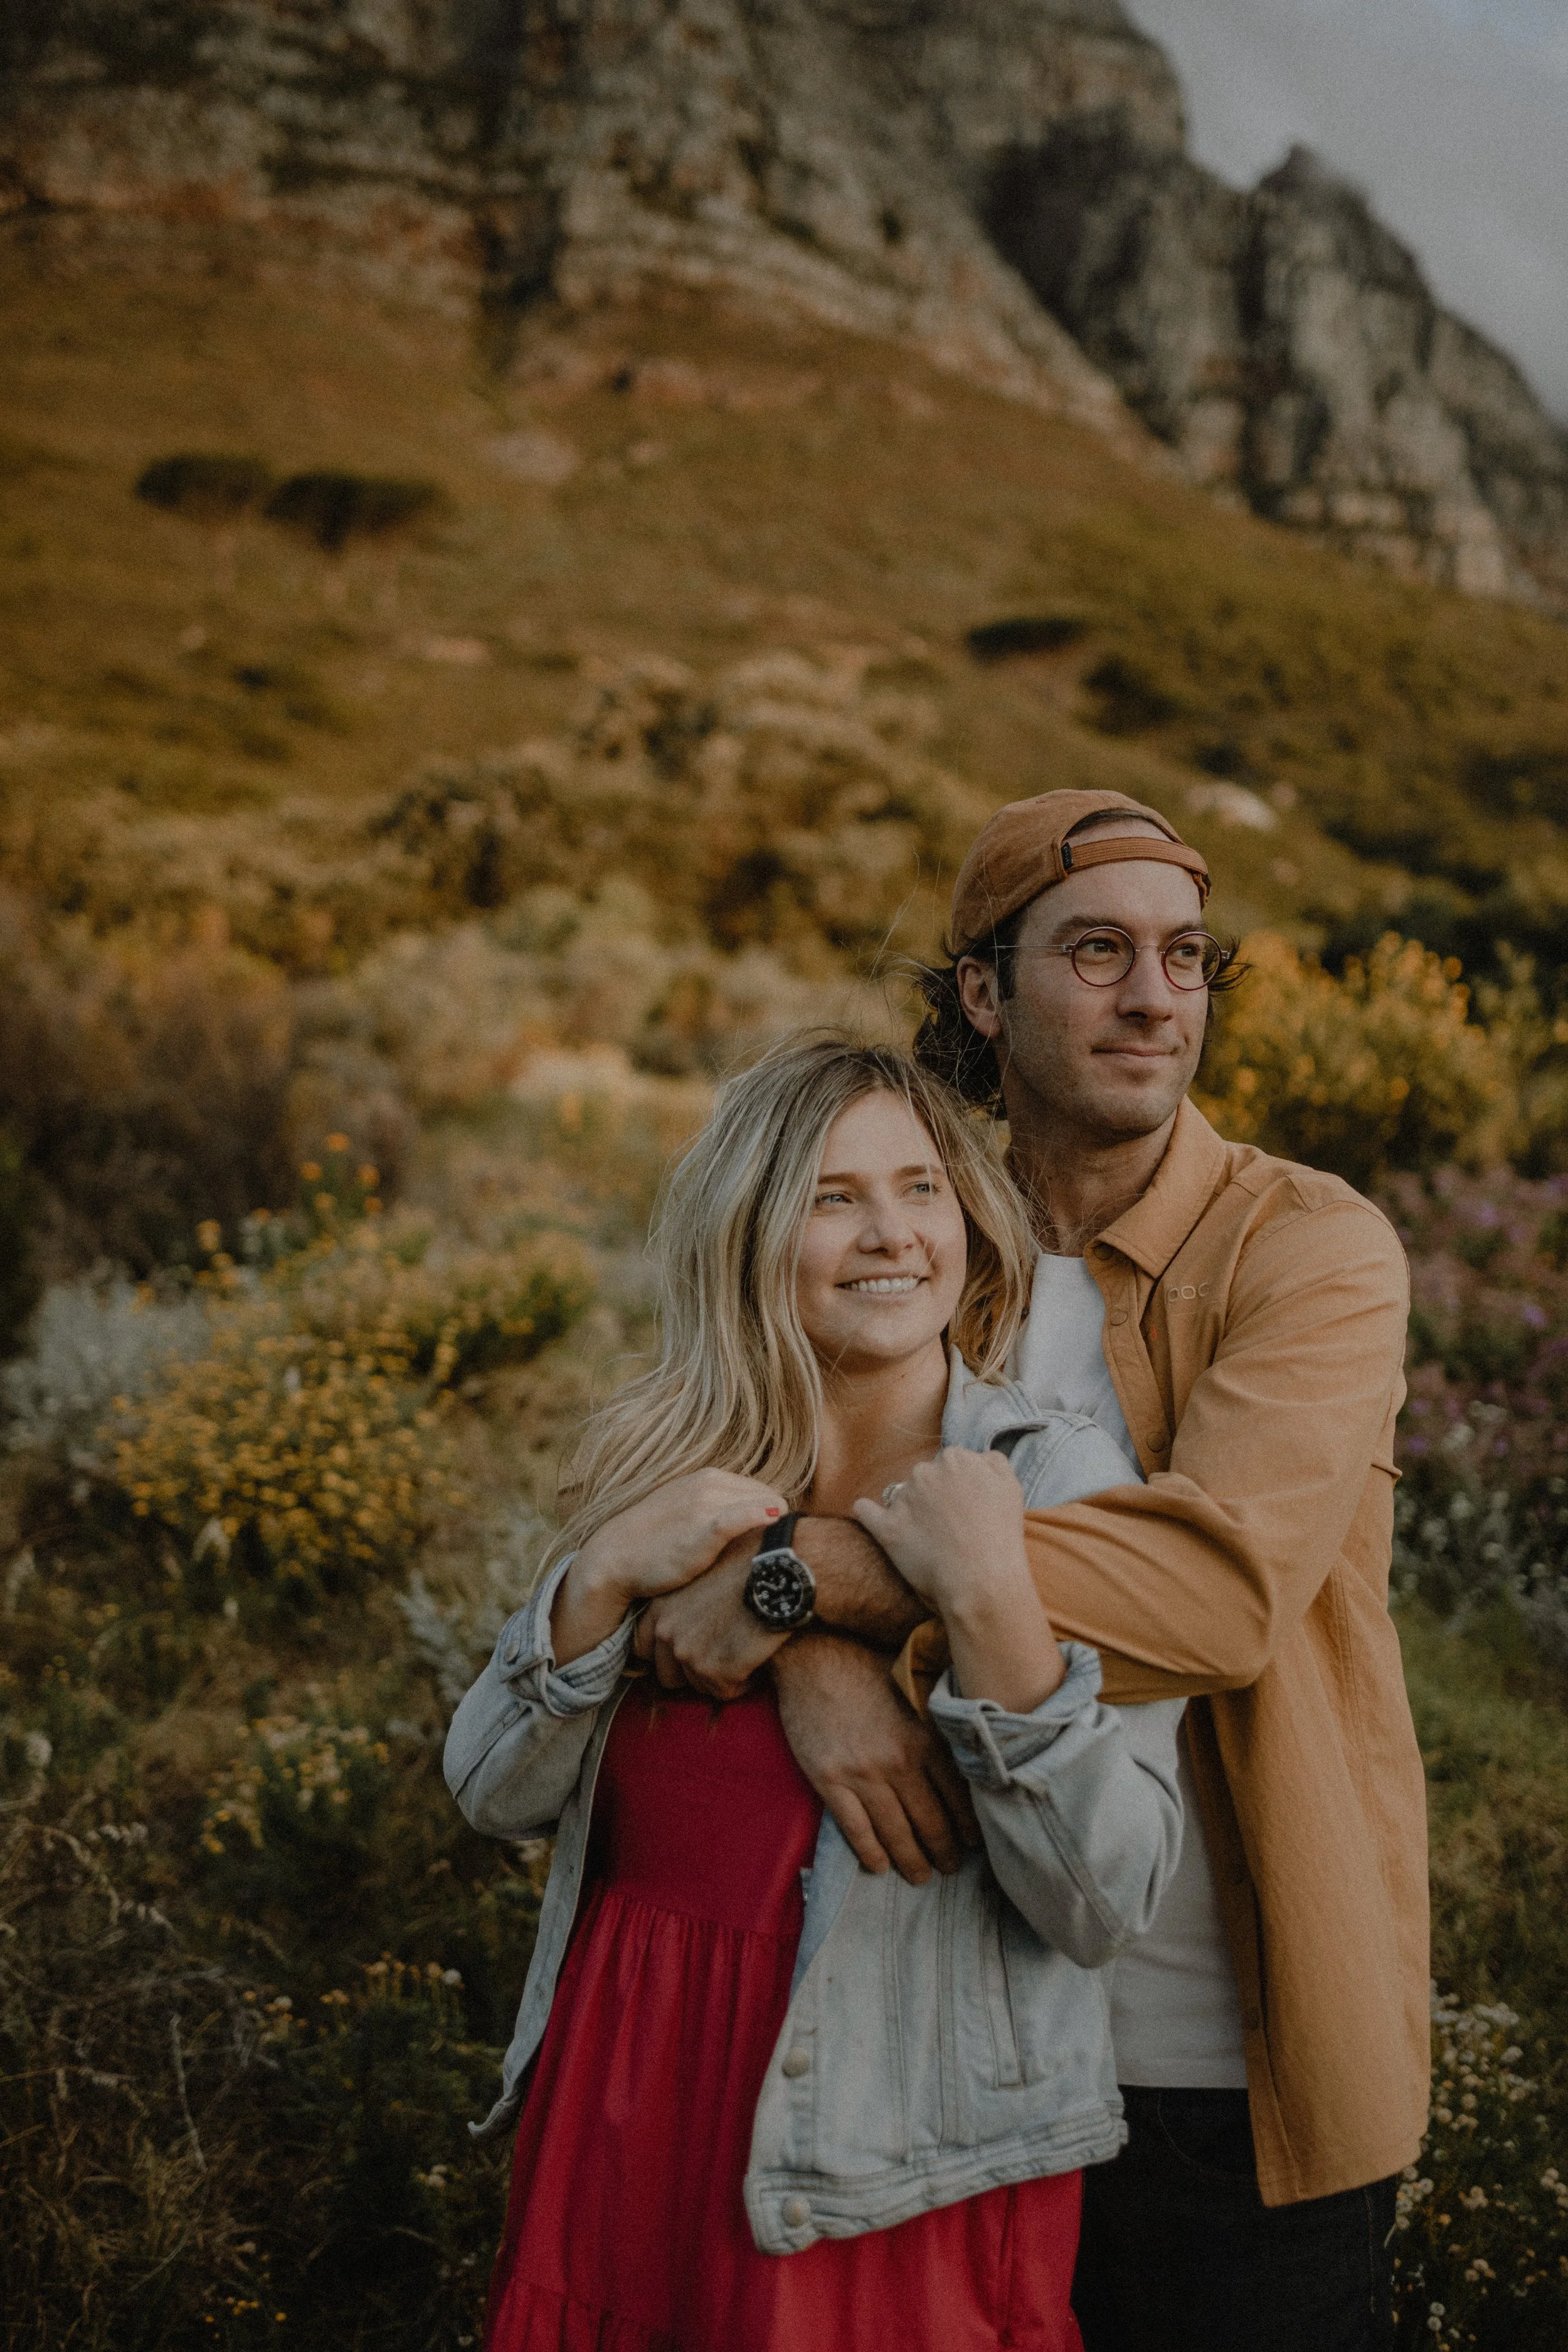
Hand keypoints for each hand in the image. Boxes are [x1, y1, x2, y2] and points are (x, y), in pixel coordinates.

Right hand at [553, 1470, 784, 1666]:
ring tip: (774, 1560)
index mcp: (709, 1477)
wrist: (613, 1560)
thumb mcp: (689, 1514)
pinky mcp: (707, 1527)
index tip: (771, 1546)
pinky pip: (748, 1516)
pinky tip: (770, 1536)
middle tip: (775, 1556)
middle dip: (778, 1525)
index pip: (766, 1492)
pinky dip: (763, 1520)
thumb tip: (762, 1523)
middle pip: (773, 1499)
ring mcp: (709, 1502)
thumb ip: (722, 1511)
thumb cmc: (653, 1545)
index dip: (774, 1519)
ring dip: (775, 1532)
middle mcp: (712, 1482)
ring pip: (769, 1508)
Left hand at [633, 1536, 789, 1699]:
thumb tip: (683, 1626)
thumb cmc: (746, 1566)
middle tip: (722, 1653)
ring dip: (722, 1675)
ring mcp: (689, 1654)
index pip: (644, 1649)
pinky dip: (743, 1681)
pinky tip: (756, 1657)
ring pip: (701, 1686)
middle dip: (694, 1671)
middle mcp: (666, 1633)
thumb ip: (682, 1603)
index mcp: (658, 1608)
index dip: (668, 1655)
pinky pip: (727, 1691)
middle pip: (669, 1676)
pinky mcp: (714, 1671)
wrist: (776, 1572)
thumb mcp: (700, 1576)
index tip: (691, 1650)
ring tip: (743, 1650)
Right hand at [773, 1634, 980, 1885]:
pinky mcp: (829, 1780)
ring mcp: (863, 1774)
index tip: (974, 1843)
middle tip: (951, 1867)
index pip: (958, 1797)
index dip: (968, 1827)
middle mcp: (900, 1762)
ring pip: (896, 1834)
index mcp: (926, 1738)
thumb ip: (941, 1720)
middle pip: (931, 1823)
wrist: (813, 1653)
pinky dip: (871, 1853)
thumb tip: (970, 1744)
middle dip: (945, 1852)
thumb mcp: (916, 1688)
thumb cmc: (868, 1665)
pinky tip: (879, 1865)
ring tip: (921, 1875)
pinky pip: (856, 1830)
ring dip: (912, 1861)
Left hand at [852, 1451, 1063, 1711]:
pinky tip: (868, 1514)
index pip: (949, 1463)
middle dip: (932, 1494)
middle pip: (924, 1477)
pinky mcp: (887, 1527)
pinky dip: (866, 1511)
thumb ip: (992, 1462)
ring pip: (899, 1493)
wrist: (982, 1581)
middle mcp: (926, 1472)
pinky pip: (865, 1510)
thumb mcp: (1011, 1486)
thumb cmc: (1001, 1536)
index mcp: (956, 1458)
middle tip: (948, 1524)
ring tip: (928, 1536)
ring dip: (908, 1507)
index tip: (964, 1505)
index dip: (957, 1485)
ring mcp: (903, 1499)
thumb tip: (976, 1457)